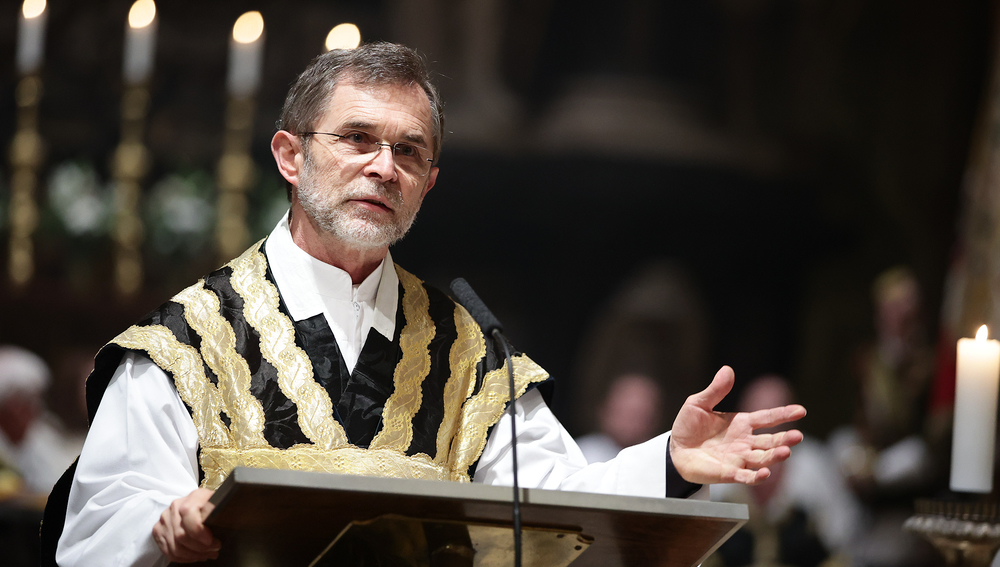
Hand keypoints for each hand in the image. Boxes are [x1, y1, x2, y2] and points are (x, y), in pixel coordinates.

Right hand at [152, 488, 220, 562]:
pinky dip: (184, 558)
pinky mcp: (158, 529)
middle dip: (200, 548)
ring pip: (175, 546)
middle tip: (214, 551)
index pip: (188, 513)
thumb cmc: (214, 507)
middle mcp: (176, 505)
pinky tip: (195, 556)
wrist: (199, 504)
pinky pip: (169, 551)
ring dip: (193, 555)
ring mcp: (165, 518)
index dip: (199, 532)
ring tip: (207, 555)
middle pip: (182, 535)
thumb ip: (221, 512)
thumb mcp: (221, 505)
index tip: (212, 542)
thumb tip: (226, 523)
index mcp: (194, 496)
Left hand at [669, 366, 805, 484]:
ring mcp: (738, 458)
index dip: (784, 414)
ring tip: (786, 452)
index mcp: (741, 423)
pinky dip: (756, 476)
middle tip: (797, 436)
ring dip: (774, 456)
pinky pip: (746, 476)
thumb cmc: (688, 426)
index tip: (801, 411)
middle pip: (770, 441)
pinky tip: (765, 473)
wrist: (674, 449)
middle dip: (785, 439)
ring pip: (762, 459)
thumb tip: (727, 370)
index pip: (767, 418)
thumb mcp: (698, 404)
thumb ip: (715, 390)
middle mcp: (745, 442)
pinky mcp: (728, 473)